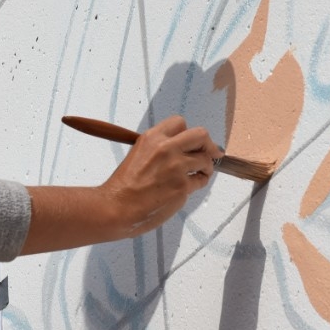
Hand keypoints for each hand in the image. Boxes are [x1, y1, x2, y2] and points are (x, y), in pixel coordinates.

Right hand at [99, 115, 221, 237]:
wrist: (118, 207)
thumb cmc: (124, 184)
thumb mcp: (138, 153)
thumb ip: (159, 147)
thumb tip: (181, 148)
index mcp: (152, 138)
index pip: (180, 122)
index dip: (188, 133)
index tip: (191, 143)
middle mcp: (166, 148)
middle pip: (201, 136)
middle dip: (209, 145)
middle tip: (212, 153)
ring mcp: (177, 168)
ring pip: (205, 159)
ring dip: (206, 166)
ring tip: (199, 173)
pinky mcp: (183, 187)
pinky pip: (201, 180)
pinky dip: (199, 182)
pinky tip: (190, 186)